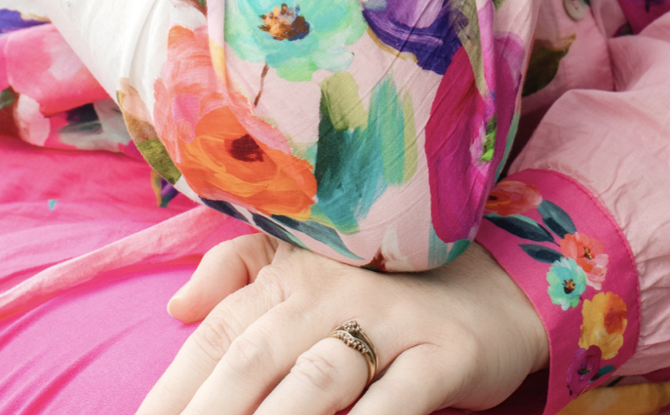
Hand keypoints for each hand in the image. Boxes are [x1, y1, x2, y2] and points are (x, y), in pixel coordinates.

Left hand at [135, 233, 547, 414]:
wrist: (496, 285)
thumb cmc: (384, 290)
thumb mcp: (310, 268)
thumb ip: (240, 275)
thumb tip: (179, 306)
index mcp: (292, 273)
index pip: (218, 331)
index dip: (173, 387)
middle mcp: (333, 290)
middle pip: (254, 357)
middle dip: (208, 414)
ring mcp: (391, 321)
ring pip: (318, 379)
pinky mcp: (443, 355)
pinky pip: (400, 396)